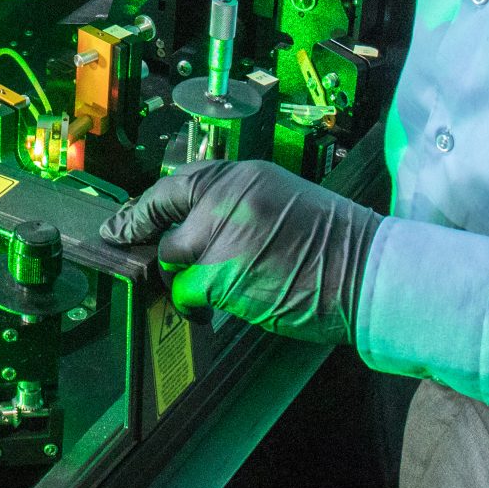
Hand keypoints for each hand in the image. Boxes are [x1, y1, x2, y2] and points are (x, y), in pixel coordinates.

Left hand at [100, 159, 381, 346]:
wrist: (366, 271)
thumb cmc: (333, 244)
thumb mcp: (281, 201)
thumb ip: (236, 207)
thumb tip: (190, 229)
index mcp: (243, 177)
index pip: (176, 185)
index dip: (145, 209)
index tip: (121, 225)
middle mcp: (226, 198)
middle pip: (165, 226)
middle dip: (160, 250)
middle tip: (161, 265)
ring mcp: (221, 235)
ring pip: (174, 263)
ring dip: (188, 283)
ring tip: (220, 293)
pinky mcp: (221, 275)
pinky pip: (188, 294)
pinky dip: (197, 307)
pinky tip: (221, 310)